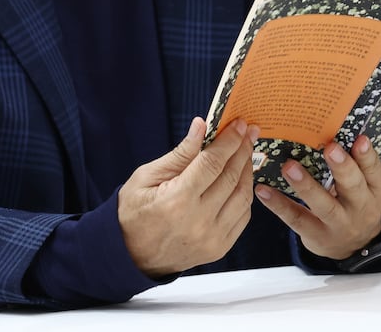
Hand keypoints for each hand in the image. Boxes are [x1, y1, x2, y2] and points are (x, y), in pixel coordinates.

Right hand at [118, 117, 258, 277]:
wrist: (130, 257)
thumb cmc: (133, 213)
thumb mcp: (146, 177)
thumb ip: (180, 154)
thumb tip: (201, 126)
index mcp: (177, 200)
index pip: (213, 163)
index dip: (229, 141)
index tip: (240, 124)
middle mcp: (199, 221)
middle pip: (232, 177)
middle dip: (243, 150)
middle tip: (249, 132)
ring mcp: (212, 238)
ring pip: (243, 196)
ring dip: (247, 171)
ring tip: (245, 153)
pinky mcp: (220, 248)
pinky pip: (243, 215)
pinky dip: (245, 194)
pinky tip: (241, 179)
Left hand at [255, 135, 380, 259]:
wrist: (353, 246)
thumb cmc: (356, 202)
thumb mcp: (367, 187)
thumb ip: (356, 165)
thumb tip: (332, 129)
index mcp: (377, 191)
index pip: (375, 172)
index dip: (368, 157)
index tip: (360, 139)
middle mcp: (362, 209)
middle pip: (353, 187)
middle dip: (342, 167)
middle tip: (330, 148)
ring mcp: (339, 225)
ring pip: (324, 205)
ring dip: (306, 186)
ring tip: (289, 167)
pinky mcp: (317, 235)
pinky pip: (297, 218)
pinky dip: (279, 204)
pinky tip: (263, 190)